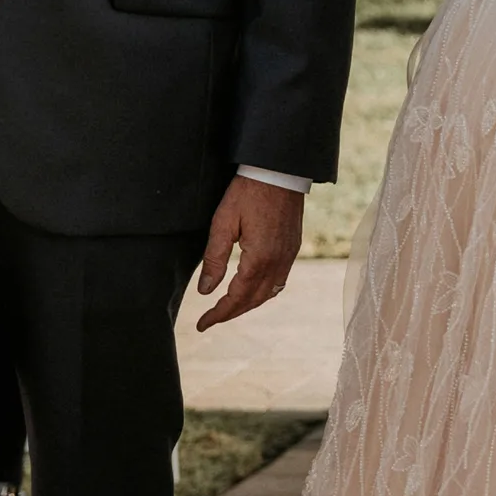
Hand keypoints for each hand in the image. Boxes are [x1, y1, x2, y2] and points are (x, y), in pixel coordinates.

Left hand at [193, 177, 304, 330]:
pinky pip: (280, 281)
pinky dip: (264, 292)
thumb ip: (214, 258)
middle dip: (232, 313)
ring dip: (248, 305)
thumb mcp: (223, 222)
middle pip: (254, 301)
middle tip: (211, 319)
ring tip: (229, 308)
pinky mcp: (293, 248)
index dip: (219, 314)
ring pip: (269, 293)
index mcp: (259, 259)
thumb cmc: (248, 192)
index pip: (237, 298)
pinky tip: (252, 289)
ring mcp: (289, 256)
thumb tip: (206, 291)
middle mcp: (278, 262)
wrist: (280, 171)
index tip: (202, 324)